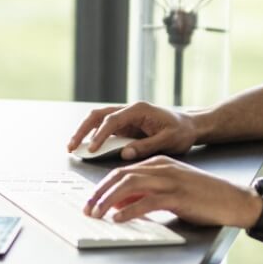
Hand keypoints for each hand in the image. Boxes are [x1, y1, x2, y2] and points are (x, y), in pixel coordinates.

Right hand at [66, 101, 202, 160]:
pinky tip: (87, 149)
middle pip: (98, 116)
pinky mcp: (125, 126)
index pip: (112, 120)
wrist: (190, 126)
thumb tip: (124, 153)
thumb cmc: (182, 131)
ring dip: (84, 133)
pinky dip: (93, 138)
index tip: (91, 149)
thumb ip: (146, 146)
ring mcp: (126, 118)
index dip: (100, 135)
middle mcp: (129, 111)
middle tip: (71, 146)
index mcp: (139, 110)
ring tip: (73, 148)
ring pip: (98, 120)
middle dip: (82, 130)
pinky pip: (105, 130)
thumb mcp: (168, 140)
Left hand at [83, 156, 259, 225]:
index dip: (103, 185)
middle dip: (100, 192)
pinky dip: (130, 210)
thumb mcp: (171, 191)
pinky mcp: (178, 196)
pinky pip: (147, 202)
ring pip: (130, 185)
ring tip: (97, 214)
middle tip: (87, 208)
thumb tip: (120, 203)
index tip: (91, 199)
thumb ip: (146, 194)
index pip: (123, 171)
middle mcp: (162, 168)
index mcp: (159, 163)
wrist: (234, 200)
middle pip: (121, 176)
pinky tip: (119, 218)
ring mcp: (170, 181)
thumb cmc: (204, 197)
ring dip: (109, 200)